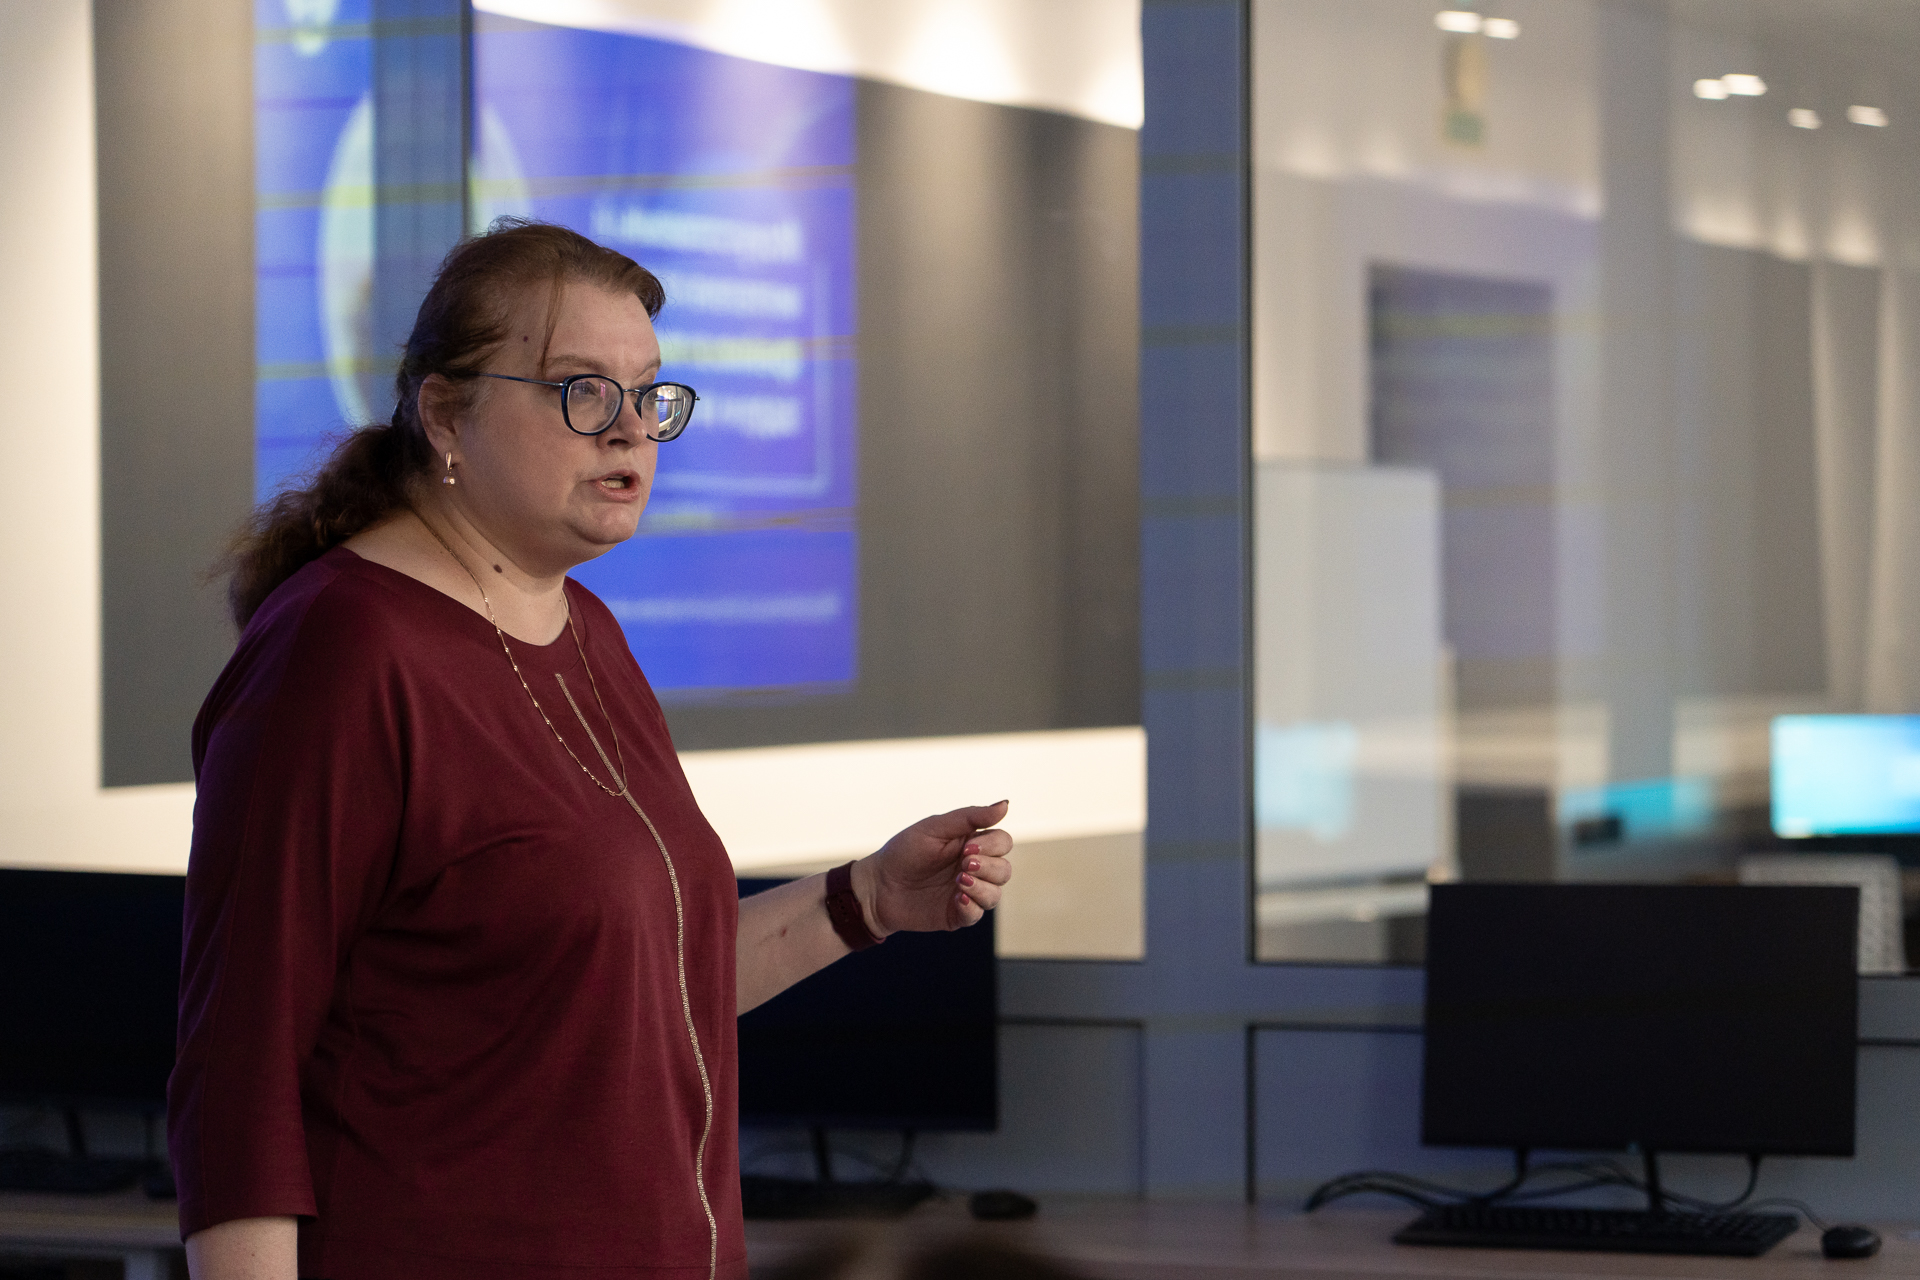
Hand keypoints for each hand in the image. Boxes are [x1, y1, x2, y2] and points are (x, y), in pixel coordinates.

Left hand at [853, 801, 1012, 934]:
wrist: (877, 886)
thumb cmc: (904, 852)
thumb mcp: (935, 827)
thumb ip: (970, 817)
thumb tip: (1006, 805)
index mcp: (971, 844)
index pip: (1003, 842)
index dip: (992, 845)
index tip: (966, 847)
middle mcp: (973, 869)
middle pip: (1004, 869)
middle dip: (989, 867)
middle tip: (963, 864)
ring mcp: (966, 892)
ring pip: (996, 894)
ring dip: (982, 887)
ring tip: (958, 881)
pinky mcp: (957, 914)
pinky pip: (978, 914)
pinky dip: (971, 906)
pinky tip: (956, 898)